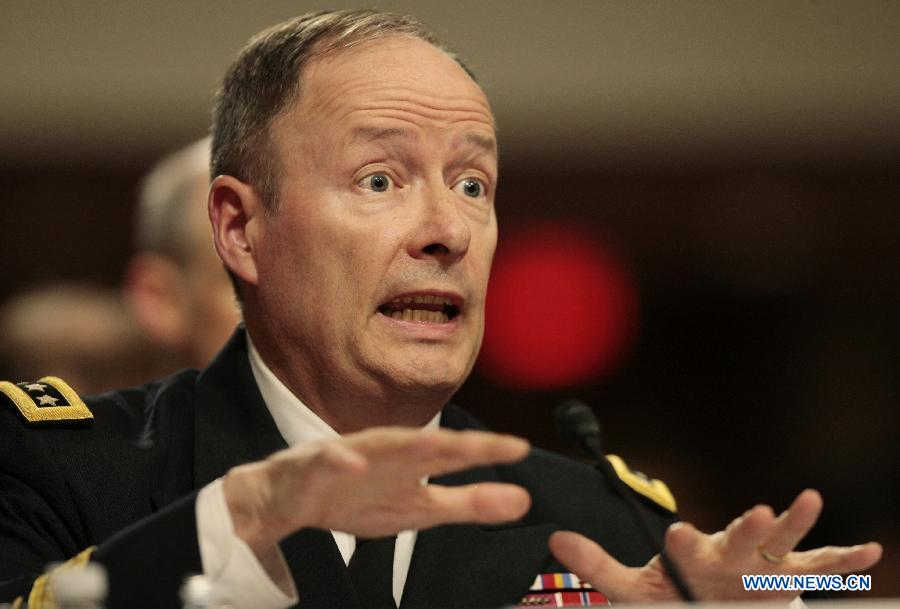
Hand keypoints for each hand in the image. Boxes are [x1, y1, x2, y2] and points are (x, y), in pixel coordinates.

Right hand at [224, 426, 530, 553]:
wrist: (287, 499)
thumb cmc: (357, 496)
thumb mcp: (419, 508)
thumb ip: (469, 503)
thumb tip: (524, 500)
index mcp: (411, 461)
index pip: (454, 454)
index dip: (486, 451)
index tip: (521, 448)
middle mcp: (384, 451)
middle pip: (421, 444)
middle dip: (454, 444)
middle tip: (488, 445)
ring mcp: (348, 456)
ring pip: (376, 446)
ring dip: (402, 444)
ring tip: (431, 445)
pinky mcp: (313, 467)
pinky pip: (325, 462)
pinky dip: (338, 460)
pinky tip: (352, 461)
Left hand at [549, 489, 881, 601]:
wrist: (708, 602)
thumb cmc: (675, 592)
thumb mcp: (635, 588)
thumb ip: (598, 564)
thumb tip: (554, 538)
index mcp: (693, 557)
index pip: (687, 548)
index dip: (684, 544)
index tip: (680, 536)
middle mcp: (730, 554)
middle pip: (739, 538)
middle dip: (747, 528)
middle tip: (752, 511)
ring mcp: (762, 565)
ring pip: (781, 541)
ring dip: (795, 522)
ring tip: (809, 499)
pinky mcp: (787, 579)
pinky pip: (818, 567)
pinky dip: (843, 558)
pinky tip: (870, 553)